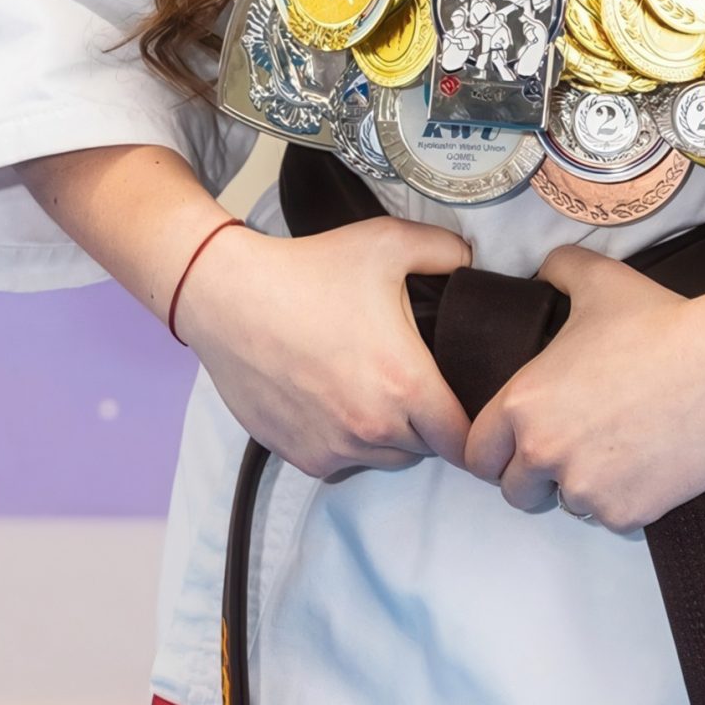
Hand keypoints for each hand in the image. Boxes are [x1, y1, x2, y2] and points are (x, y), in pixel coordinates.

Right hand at [174, 216, 473, 480]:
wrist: (230, 299)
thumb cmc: (309, 271)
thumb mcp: (388, 243)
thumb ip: (447, 251)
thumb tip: (473, 262)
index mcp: (406, 384)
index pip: (464, 438)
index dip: (473, 426)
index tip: (465, 407)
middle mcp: (374, 427)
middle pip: (427, 449)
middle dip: (429, 422)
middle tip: (413, 381)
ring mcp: (336, 448)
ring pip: (386, 458)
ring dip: (390, 434)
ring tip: (373, 388)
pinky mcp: (303, 456)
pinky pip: (344, 461)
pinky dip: (349, 441)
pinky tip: (336, 399)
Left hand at [462, 245, 704, 531]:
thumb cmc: (660, 322)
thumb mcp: (598, 280)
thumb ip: (556, 270)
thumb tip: (540, 272)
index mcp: (524, 404)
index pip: (477, 453)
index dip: (496, 448)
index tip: (517, 444)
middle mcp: (545, 453)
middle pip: (516, 491)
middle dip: (536, 477)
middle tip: (570, 448)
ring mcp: (586, 489)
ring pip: (567, 505)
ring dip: (583, 487)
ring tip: (615, 448)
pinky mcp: (626, 514)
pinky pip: (610, 519)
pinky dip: (623, 501)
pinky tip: (645, 462)